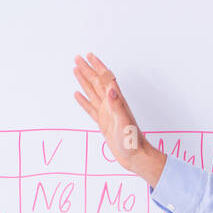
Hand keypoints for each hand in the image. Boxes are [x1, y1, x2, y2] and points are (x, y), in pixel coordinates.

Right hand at [72, 53, 163, 184]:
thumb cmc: (132, 142)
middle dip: (87, 69)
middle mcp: (111, 104)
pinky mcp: (103, 123)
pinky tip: (77, 94)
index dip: (97, 66)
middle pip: (96, 82)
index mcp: (116, 102)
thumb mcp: (124, 123)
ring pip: (92, 92)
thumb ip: (117, 106)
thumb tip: (111, 89)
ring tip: (76, 70)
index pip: (105, 79)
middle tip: (77, 57)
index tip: (88, 56)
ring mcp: (107, 113)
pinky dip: (83, 100)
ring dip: (84, 80)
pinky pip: (90, 108)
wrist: (135, 156)